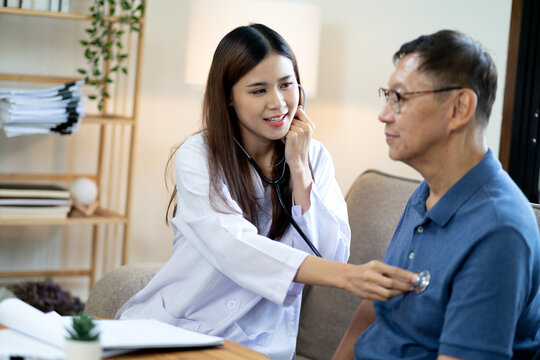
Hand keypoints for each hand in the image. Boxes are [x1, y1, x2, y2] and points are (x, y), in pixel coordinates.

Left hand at [284, 106, 313, 171]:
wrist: (298, 160)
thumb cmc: (298, 146)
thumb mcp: (303, 132)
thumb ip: (301, 120)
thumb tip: (298, 106)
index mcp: (311, 125)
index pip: (299, 110)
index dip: (293, 116)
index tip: (293, 126)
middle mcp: (307, 127)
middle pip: (291, 117)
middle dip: (289, 126)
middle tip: (292, 136)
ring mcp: (300, 130)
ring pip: (287, 124)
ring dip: (285, 131)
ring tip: (290, 140)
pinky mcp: (293, 135)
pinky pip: (283, 130)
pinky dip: (283, 136)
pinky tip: (287, 143)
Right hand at [295, 257, 416, 301]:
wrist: (346, 276)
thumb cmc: (365, 269)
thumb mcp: (375, 265)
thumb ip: (389, 270)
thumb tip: (408, 276)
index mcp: (375, 265)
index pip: (394, 271)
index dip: (407, 275)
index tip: (417, 278)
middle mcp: (371, 275)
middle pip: (392, 284)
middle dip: (405, 287)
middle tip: (414, 287)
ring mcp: (368, 286)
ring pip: (388, 294)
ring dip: (399, 293)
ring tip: (405, 292)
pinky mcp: (366, 295)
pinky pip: (382, 298)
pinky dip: (391, 297)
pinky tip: (395, 294)